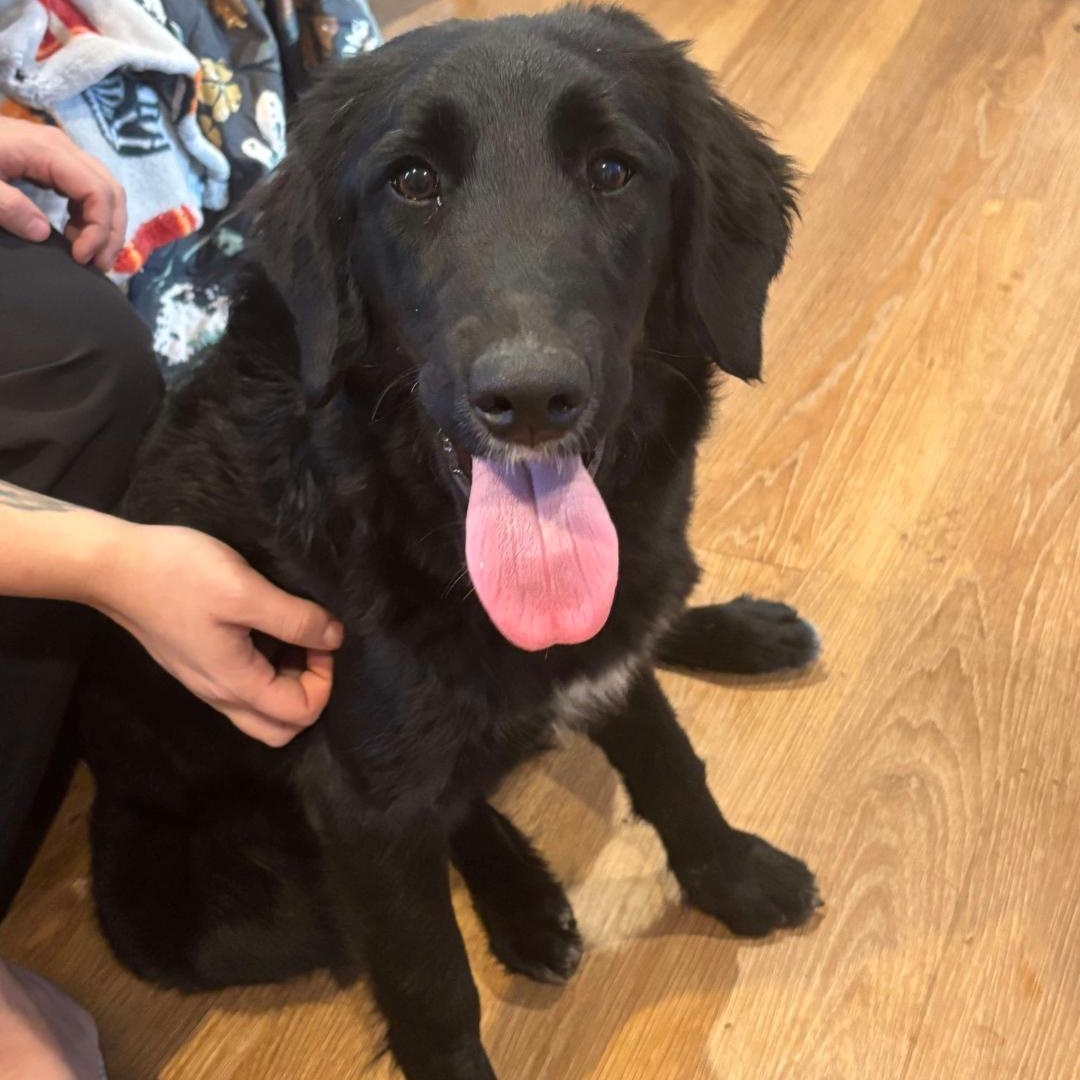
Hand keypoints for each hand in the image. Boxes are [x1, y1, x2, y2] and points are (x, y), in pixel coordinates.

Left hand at [0, 117, 125, 269]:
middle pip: (111, 190)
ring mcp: (58, 152)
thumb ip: (6, 205)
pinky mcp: (51, 161)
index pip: (97, 191)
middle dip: (110, 231)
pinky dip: (90, 216)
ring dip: (104, 225)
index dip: (99, 229)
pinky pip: (87, 188)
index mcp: (48, 151)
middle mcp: (62, 147)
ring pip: (104, 189)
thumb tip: (43, 233)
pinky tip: (74, 235)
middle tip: (98, 265)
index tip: (80, 258)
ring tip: (89, 254)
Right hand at [89, 523, 343, 746]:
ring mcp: (205, 682)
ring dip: (289, 680)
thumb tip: (335, 638)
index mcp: (235, 684)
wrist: (113, 566)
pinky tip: (266, 628)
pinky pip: (244, 688)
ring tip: (292, 633)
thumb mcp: (245, 591)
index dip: (324, 679)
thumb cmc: (179, 574)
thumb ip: (294, 619)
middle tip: (310, 646)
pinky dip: (267, 669)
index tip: (320, 637)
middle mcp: (220, 695)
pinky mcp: (198, 664)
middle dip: (310, 691)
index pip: (301, 714)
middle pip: (281, 726)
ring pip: (262, 709)